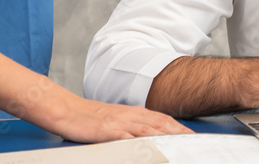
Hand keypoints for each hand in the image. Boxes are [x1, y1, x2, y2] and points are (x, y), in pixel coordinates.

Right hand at [51, 95, 192, 142]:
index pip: (161, 119)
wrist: (64, 109)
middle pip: (160, 123)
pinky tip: (148, 148)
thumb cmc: (88, 117)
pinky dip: (139, 143)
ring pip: (147, 129)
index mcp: (132, 112)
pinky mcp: (106, 131)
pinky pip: (125, 137)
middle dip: (179, 132)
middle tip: (194, 141)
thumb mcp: (114, 120)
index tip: (192, 135)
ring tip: (180, 145)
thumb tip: (147, 136)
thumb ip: (131, 126)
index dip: (178, 126)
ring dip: (165, 136)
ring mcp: (118, 122)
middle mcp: (129, 115)